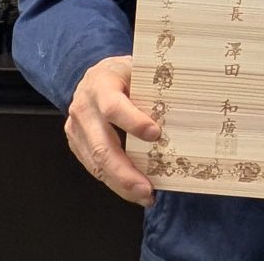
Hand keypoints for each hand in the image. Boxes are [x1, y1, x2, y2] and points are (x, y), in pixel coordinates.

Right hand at [65, 54, 160, 205]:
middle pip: (101, 146)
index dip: (133, 122)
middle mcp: (84, 109)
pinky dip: (114, 182)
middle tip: (147, 188)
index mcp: (100, 85)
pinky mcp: (76, 144)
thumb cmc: (122, 74)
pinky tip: (133, 191)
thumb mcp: (137, 69)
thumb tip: (188, 106)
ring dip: (121, 184)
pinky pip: (94, 167)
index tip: (156, 135)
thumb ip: (152, 87)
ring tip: (144, 195)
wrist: (91, 76)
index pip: (113, 107)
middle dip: (125, 172)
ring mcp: (76, 129)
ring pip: (96, 163)